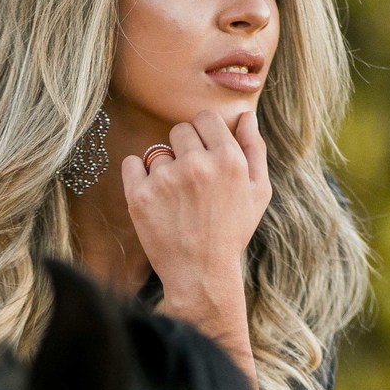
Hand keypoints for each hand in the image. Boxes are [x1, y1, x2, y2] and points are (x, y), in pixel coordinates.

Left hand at [119, 108, 270, 355]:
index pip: (206, 118)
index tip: (203, 155)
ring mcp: (166, 179)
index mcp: (228, 159)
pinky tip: (153, 197)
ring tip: (175, 200)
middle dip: (184, 150)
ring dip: (163, 170)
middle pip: (180, 130)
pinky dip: (137, 176)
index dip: (204, 135)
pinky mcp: (139, 195)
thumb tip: (246, 114)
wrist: (201, 274)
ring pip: (158, 152)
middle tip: (190, 182)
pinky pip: (131, 164)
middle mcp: (197, 164)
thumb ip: (254, 149)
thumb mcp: (258, 192)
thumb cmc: (231, 232)